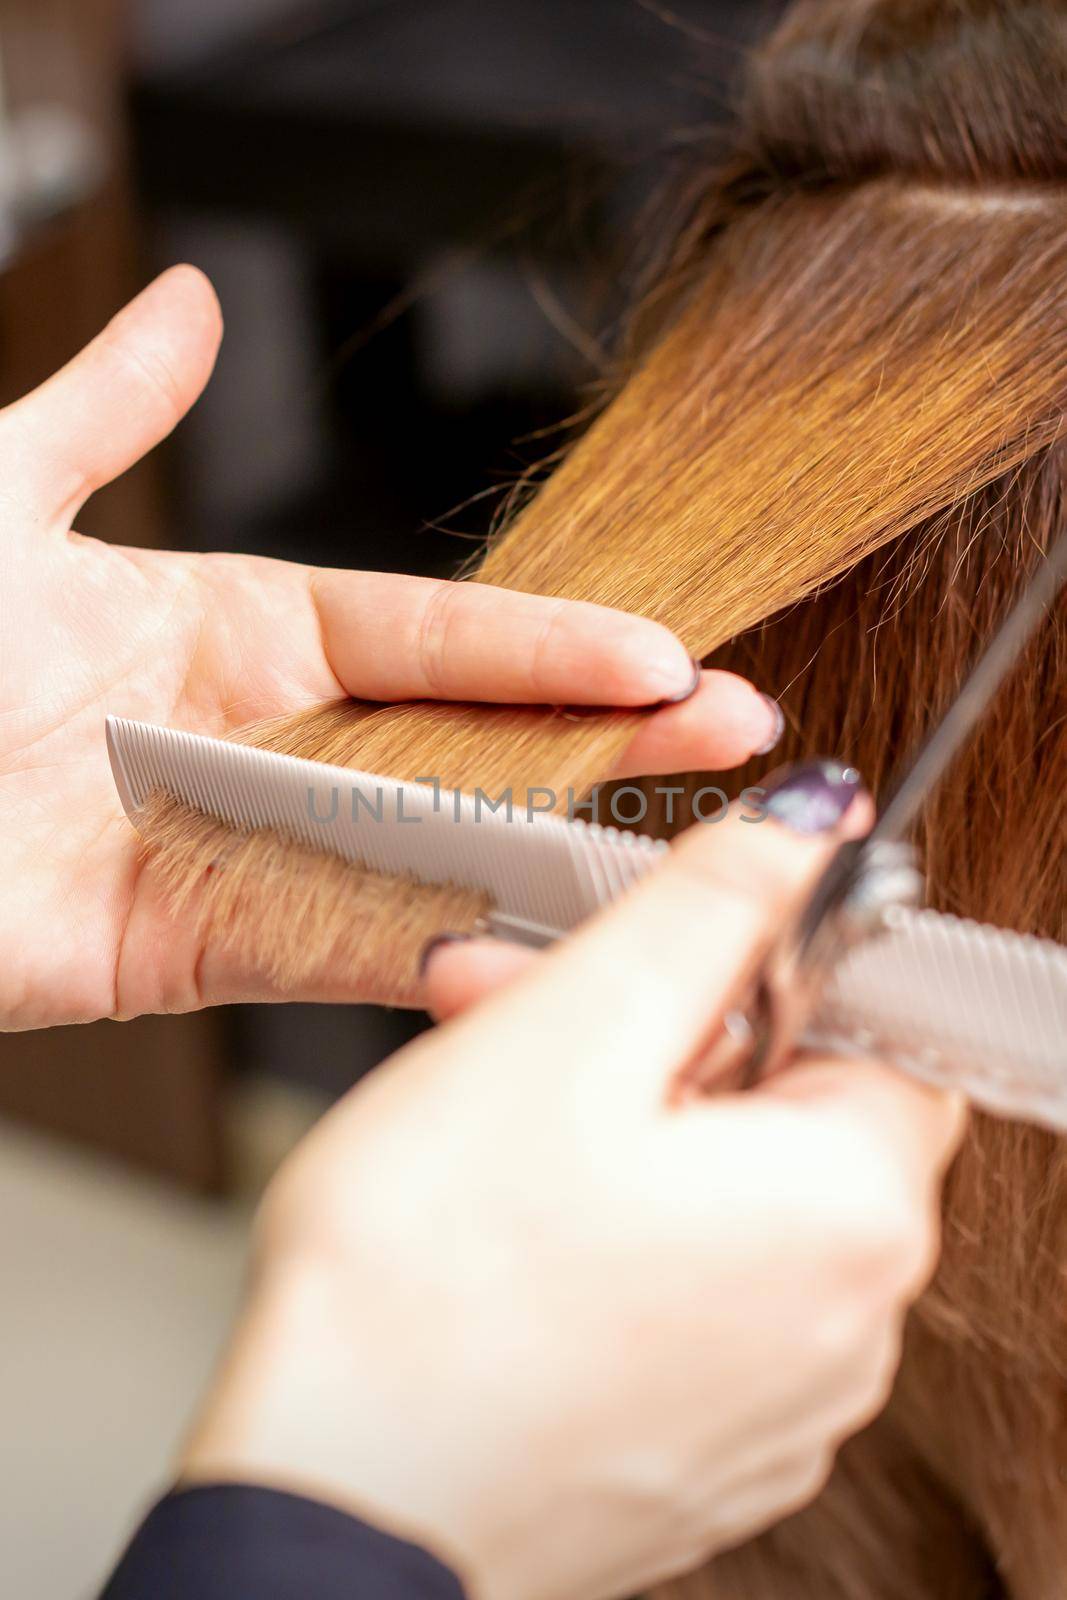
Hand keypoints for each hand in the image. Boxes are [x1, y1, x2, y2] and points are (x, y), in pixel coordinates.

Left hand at [0, 266, 780, 1030]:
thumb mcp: (1, 496)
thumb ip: (106, 408)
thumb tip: (187, 307)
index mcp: (229, 630)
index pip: (432, 635)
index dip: (549, 645)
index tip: (660, 651)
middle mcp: (253, 742)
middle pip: (458, 744)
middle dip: (602, 745)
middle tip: (730, 735)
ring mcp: (236, 848)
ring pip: (420, 849)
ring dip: (548, 851)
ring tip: (672, 847)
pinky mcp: (191, 947)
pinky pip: (329, 948)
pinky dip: (424, 951)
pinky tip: (522, 938)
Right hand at [180, 795, 963, 1599]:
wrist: (330, 1515)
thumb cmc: (427, 1286)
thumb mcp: (571, 1030)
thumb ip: (711, 908)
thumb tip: (815, 823)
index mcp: (852, 1212)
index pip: (878, 1028)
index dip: (756, 972)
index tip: (653, 966)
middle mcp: (846, 1326)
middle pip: (785, 1114)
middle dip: (655, 1040)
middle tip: (521, 1016)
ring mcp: (773, 1401)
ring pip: (722, 1201)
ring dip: (619, 1129)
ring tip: (484, 1115)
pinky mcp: (694, 1447)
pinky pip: (682, 1295)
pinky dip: (610, 1236)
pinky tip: (503, 1219)